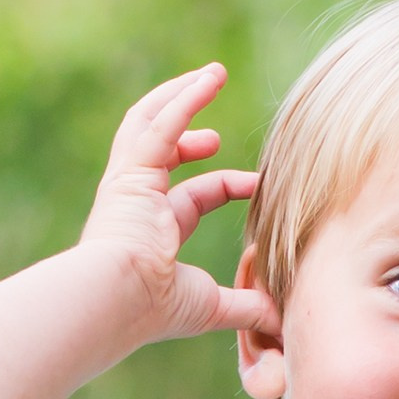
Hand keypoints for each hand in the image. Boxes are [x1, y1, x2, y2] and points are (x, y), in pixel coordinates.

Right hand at [76, 64, 273, 347]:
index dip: (227, 186)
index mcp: (154, 234)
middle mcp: (137, 203)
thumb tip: (281, 323)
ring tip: (213, 75)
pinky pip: (160, 122)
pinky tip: (209, 79)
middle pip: (161, 151)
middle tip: (221, 127)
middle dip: (191, 133)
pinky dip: (185, 97)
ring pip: (151, 123)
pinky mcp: (130, 169)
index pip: (193, 197)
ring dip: (182, 96)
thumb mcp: (210, 307)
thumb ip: (246, 308)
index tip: (256, 185)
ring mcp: (129, 182)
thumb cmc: (154, 308)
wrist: (117, 299)